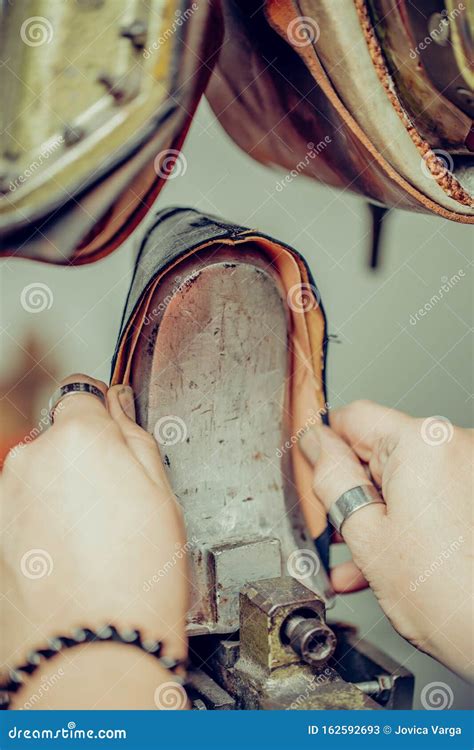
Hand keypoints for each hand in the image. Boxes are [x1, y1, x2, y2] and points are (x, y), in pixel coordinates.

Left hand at [0, 374, 188, 707]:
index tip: (115, 428)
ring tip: (99, 535)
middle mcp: (31, 459)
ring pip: (43, 472)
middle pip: (61, 435)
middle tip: (120, 499)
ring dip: (65, 489)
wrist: (90, 649)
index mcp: (77, 438)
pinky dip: (46, 518)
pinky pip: (26, 506)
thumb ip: (134, 436)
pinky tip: (76, 552)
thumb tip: (117, 407)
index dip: (105, 412)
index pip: (84, 393)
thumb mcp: (161, 493)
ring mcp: (7, 496)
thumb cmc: (131, 580)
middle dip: (87, 456)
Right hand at [300, 400, 472, 681]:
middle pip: (379, 450)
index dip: (322, 444)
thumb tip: (315, 445)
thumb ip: (332, 479)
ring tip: (355, 557)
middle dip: (350, 489)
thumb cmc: (452, 597)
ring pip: (403, 480)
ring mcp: (471, 471)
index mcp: (423, 443)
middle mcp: (454, 446)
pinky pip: (429, 496)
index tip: (309, 468)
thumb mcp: (367, 535)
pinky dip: (405, 521)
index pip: (353, 418)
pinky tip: (384, 559)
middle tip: (330, 527)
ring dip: (375, 514)